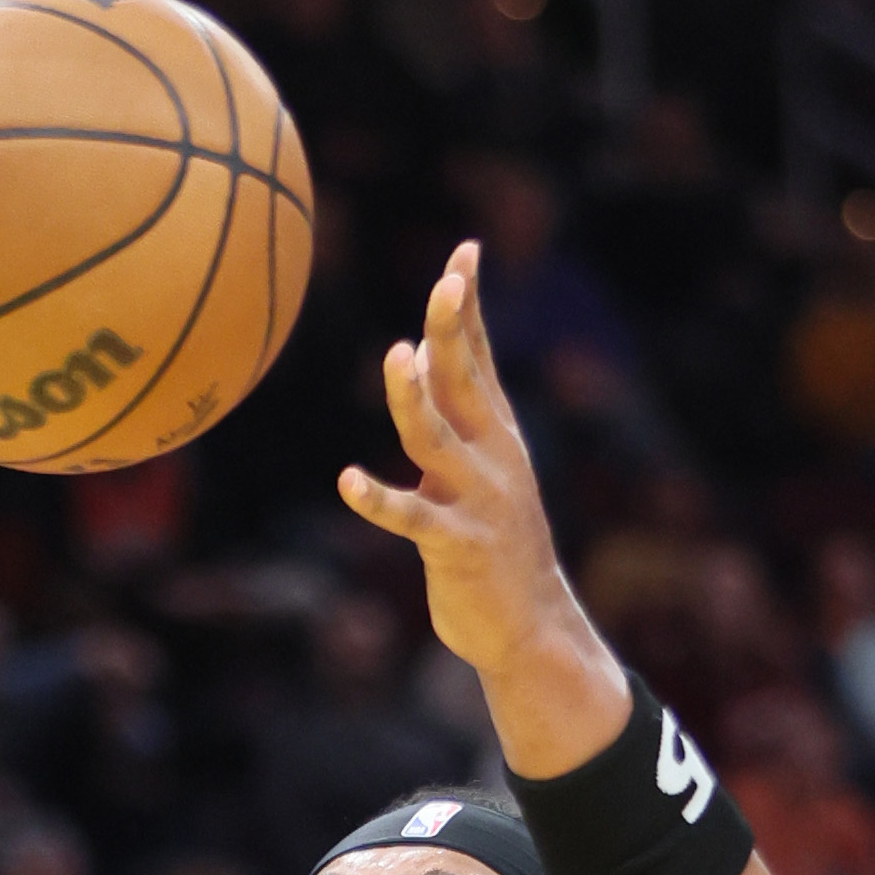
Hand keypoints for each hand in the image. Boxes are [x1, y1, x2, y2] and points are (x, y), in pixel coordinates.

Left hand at [337, 242, 624, 767]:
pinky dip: (378, 500)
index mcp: (496, 434)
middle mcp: (492, 456)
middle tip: (443, 282)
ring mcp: (477, 499)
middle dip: (454, 330)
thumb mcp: (474, 470)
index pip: (480, 356)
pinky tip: (347, 482)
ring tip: (396, 357)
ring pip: (438, 437)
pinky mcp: (456, 545)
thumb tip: (416, 353)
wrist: (528, 623)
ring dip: (415, 397)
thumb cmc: (492, 541)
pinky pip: (410, 518)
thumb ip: (449, 415)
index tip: (464, 251)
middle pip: (466, 380)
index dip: (470, 306)